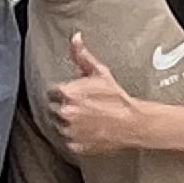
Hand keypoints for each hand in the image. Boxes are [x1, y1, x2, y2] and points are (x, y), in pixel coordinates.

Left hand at [46, 39, 156, 156]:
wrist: (133, 122)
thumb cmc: (117, 97)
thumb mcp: (99, 72)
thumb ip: (82, 55)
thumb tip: (75, 37)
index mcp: (66, 93)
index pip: (51, 92)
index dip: (62, 93)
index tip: (72, 94)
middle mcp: (64, 112)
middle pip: (52, 108)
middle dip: (63, 106)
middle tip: (80, 106)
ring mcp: (69, 130)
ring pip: (57, 125)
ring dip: (66, 122)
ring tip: (85, 118)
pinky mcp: (74, 145)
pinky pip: (66, 140)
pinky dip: (73, 136)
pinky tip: (86, 130)